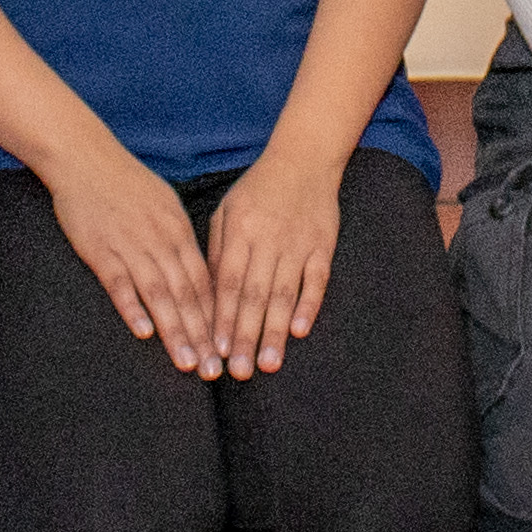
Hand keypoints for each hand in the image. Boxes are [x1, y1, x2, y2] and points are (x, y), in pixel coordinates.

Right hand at [48, 140, 223, 376]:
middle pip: (188, 295)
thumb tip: (196, 270)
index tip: (227, 348)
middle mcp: (160, 241)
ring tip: (187, 362)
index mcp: (178, 231)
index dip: (216, 318)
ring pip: (160, 295)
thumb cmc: (126, 182)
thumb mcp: (164, 204)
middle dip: (203, 336)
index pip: (204, 281)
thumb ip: (180, 238)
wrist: (85, 158)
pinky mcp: (100, 250)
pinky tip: (144, 332)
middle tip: (215, 370)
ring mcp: (130, 246)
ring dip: (175, 331)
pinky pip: (120, 283)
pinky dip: (133, 308)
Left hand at [202, 151, 342, 376]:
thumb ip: (217, 251)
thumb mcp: (227, 211)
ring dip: (275, 332)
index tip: (216, 349)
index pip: (229, 282)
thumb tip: (208, 294)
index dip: (223, 317)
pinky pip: (317, 280)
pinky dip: (308, 306)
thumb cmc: (258, 189)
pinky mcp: (323, 246)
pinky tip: (299, 331)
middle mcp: (269, 240)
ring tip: (268, 364)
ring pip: (284, 295)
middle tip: (240, 372)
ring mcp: (298, 244)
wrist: (304, 159)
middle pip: (255, 296)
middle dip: (246, 337)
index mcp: (241, 231)